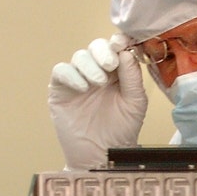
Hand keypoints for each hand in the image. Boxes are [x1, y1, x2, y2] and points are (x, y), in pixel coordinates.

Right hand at [48, 33, 147, 168]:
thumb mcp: (135, 102)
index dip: (118, 41)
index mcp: (118, 72)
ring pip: (79, 56)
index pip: (116, 48)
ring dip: (90, 66)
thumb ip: (132, 77)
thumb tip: (125, 52)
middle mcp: (98, 71)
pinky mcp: (61, 90)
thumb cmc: (122, 129)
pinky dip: (72, 75)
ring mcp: (78, 79)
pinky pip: (61, 71)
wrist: (103, 154)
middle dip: (103, 51)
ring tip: (99, 83)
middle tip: (110, 65)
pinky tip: (83, 88)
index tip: (122, 42)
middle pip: (96, 47)